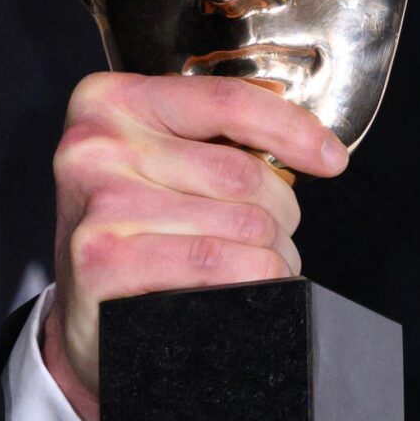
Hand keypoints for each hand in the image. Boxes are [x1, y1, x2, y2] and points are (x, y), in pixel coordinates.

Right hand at [43, 73, 346, 420]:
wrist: (87, 319)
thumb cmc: (138, 233)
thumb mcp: (163, 165)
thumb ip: (219, 139)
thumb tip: (317, 147)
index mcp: (113, 100)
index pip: (228, 101)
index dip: (294, 131)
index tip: (332, 160)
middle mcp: (96, 144)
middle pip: (242, 173)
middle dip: (281, 214)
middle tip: (273, 239)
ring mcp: (97, 203)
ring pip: (242, 223)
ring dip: (271, 257)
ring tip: (256, 270)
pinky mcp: (102, 260)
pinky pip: (215, 263)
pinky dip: (250, 282)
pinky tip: (242, 291)